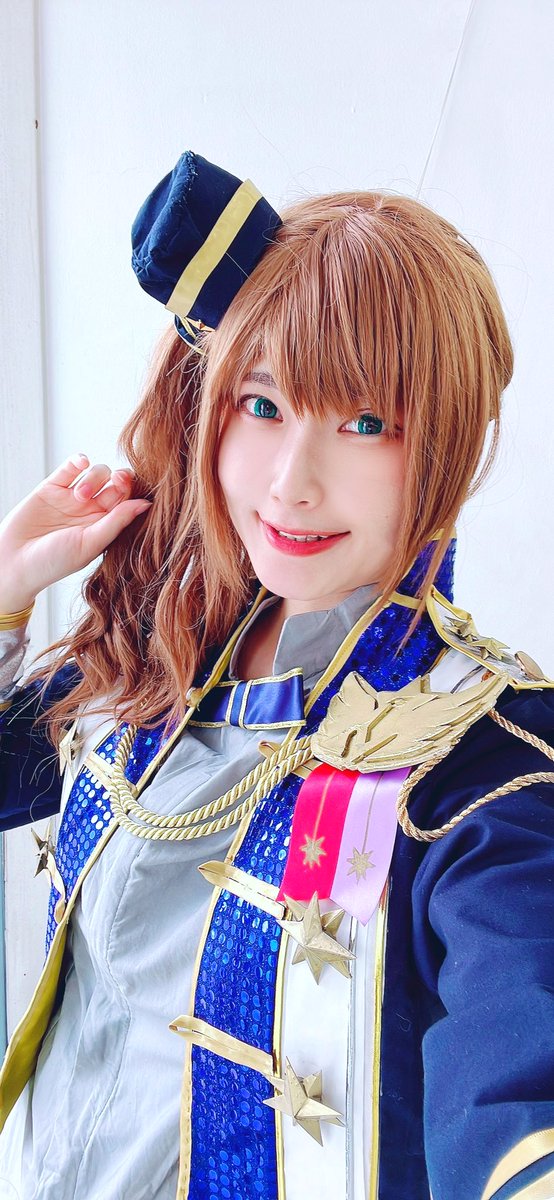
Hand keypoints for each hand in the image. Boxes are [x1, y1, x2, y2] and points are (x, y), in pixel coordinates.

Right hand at [0, 454, 151, 611]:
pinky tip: (80, 463)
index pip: (129, 500)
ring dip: (94, 478)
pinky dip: (78, 460)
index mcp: (106, 525)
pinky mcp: (52, 487)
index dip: (133, 489)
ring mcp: (72, 497)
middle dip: (120, 478)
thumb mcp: (90, 544)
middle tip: (116, 482)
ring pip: (97, 472)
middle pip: (117, 482)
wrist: (14, 562)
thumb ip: (117, 522)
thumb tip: (147, 504)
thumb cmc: (54, 562)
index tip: (128, 487)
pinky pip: (71, 467)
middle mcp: (93, 510)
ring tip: (79, 496)